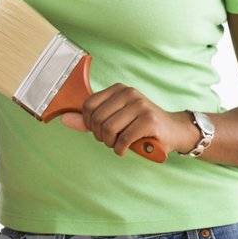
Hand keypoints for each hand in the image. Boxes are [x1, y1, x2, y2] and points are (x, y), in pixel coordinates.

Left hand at [60, 87, 197, 157]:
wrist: (173, 130)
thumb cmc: (140, 125)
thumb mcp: (114, 119)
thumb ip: (89, 120)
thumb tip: (64, 119)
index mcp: (118, 89)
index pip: (87, 106)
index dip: (88, 124)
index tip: (98, 130)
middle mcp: (129, 93)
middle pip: (97, 119)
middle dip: (100, 136)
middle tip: (110, 140)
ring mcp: (140, 105)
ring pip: (108, 129)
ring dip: (110, 144)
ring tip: (118, 144)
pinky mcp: (148, 120)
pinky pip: (123, 139)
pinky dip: (120, 149)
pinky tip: (125, 149)